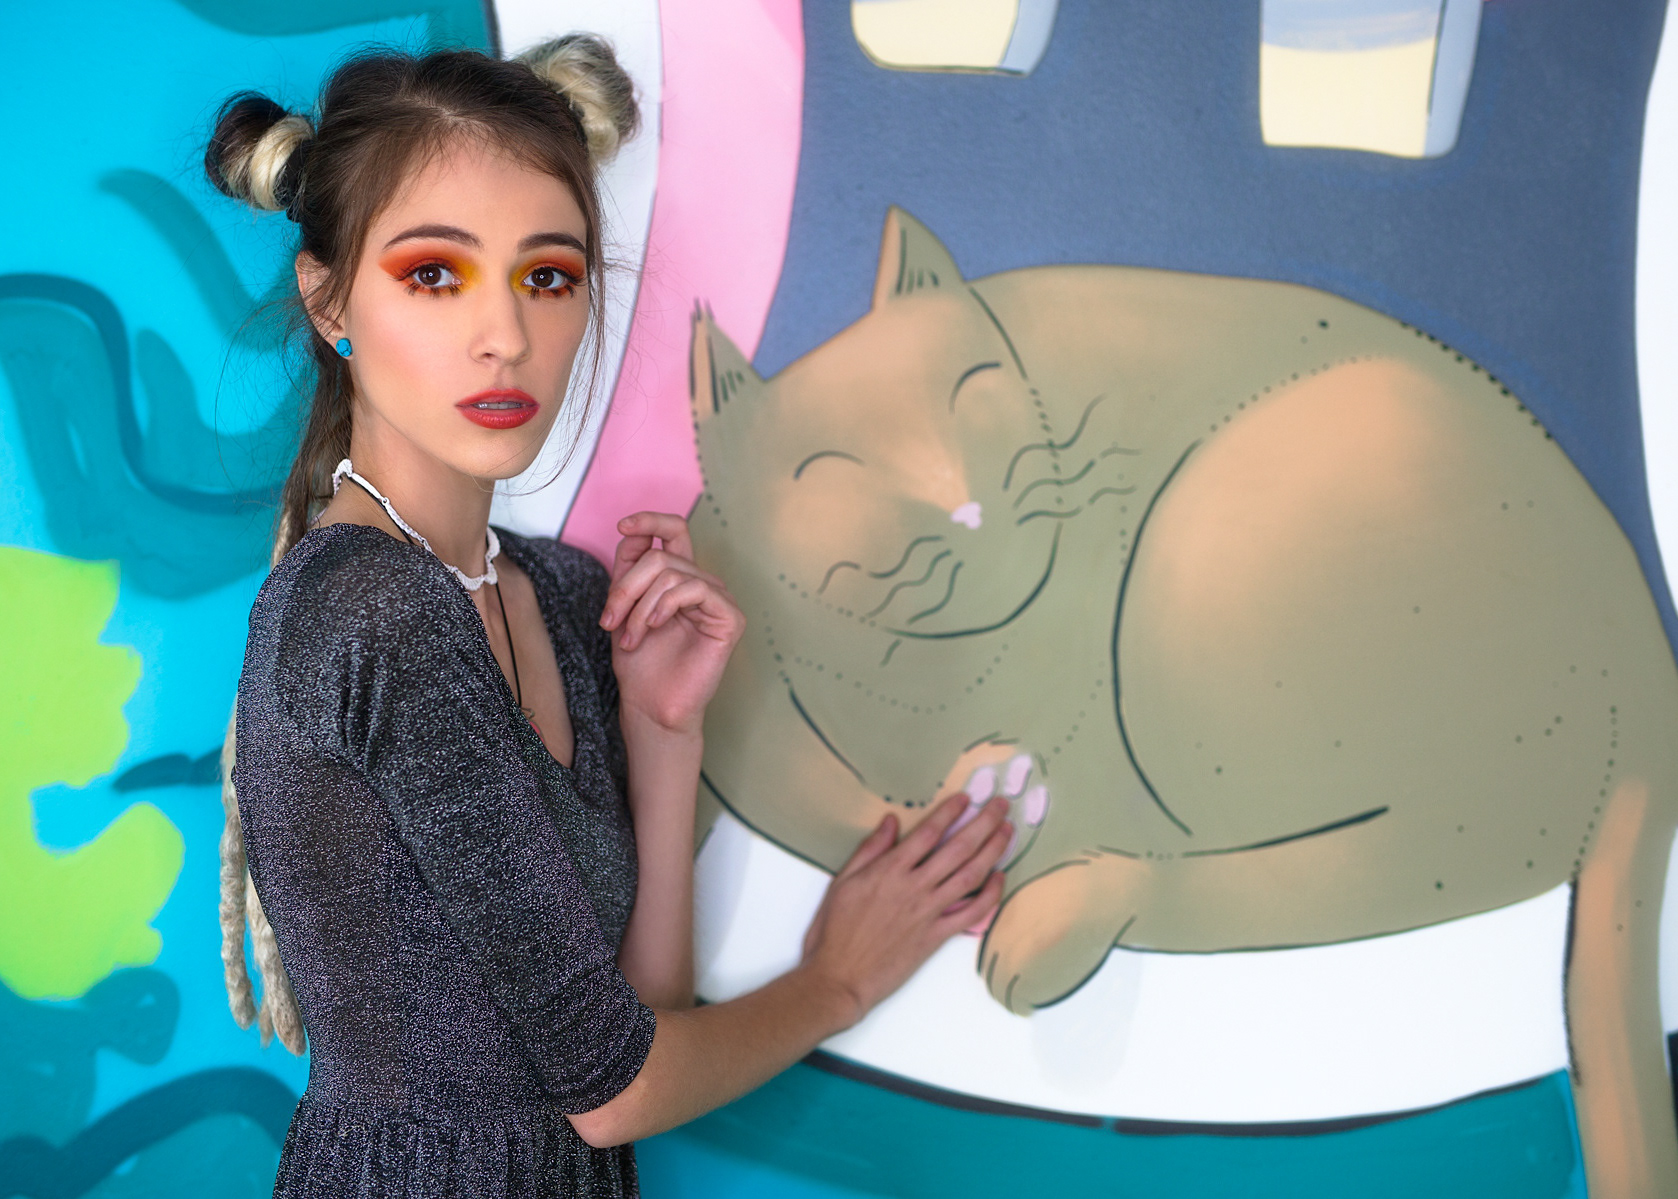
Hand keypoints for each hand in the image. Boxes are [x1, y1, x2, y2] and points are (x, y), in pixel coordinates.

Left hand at [601, 512, 744, 735]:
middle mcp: (702, 584)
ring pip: (671, 573)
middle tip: (609, 621)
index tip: (622, 525)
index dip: (650, 520)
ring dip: (639, 606)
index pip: (674, 531)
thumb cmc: (640, 663)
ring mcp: (719, 600)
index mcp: (680, 579)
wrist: (650, 705)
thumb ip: (629, 568)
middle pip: (660, 556)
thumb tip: (633, 530)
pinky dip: (665, 605)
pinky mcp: (730, 618)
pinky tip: (654, 627)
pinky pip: (695, 589)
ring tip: (629, 636)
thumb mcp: (623, 607)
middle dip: (626, 588)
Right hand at [798, 793, 1011, 1026]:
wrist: (839, 977)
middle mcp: (914, 887)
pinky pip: (971, 913)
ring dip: (992, 852)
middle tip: (1001, 805)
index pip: (928, 833)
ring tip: (1007, 832)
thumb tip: (892, 821)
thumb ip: (870, 850)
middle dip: (983, 823)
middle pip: (958, 849)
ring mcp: (928, 913)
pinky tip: (1000, 878)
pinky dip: (990, 895)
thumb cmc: (834, 931)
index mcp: (889, 871)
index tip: (966, 798)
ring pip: (970, 876)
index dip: (950, 812)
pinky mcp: (936, 937)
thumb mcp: (842, 882)